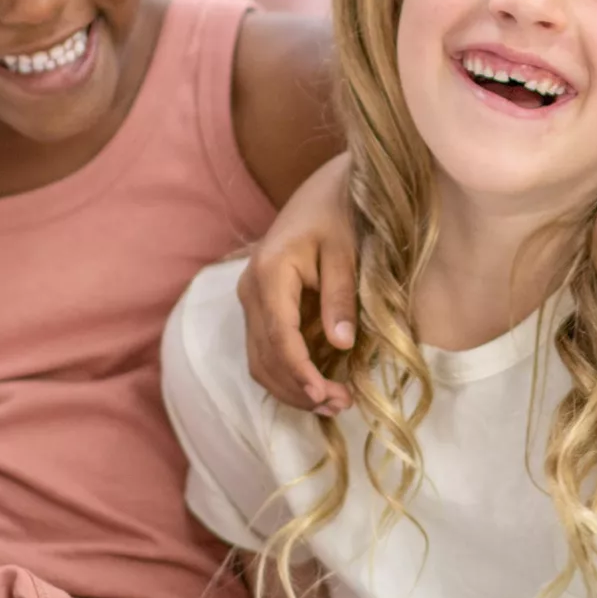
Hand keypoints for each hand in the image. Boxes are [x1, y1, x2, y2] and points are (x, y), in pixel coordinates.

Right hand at [239, 153, 356, 414]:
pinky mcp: (260, 308)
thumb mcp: (346, 252)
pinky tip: (320, 387)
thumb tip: (341, 345)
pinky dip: (289, 375)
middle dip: (298, 389)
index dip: (299, 372)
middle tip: (341, 406)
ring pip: (260, 361)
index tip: (325, 396)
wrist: (322, 191)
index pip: (278, 336)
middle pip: (264, 357)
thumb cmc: (338, 215)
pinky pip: (267, 352)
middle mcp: (250, 290)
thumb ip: (341, 297)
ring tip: (334, 404)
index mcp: (269, 273)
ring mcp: (251, 301)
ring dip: (292, 389)